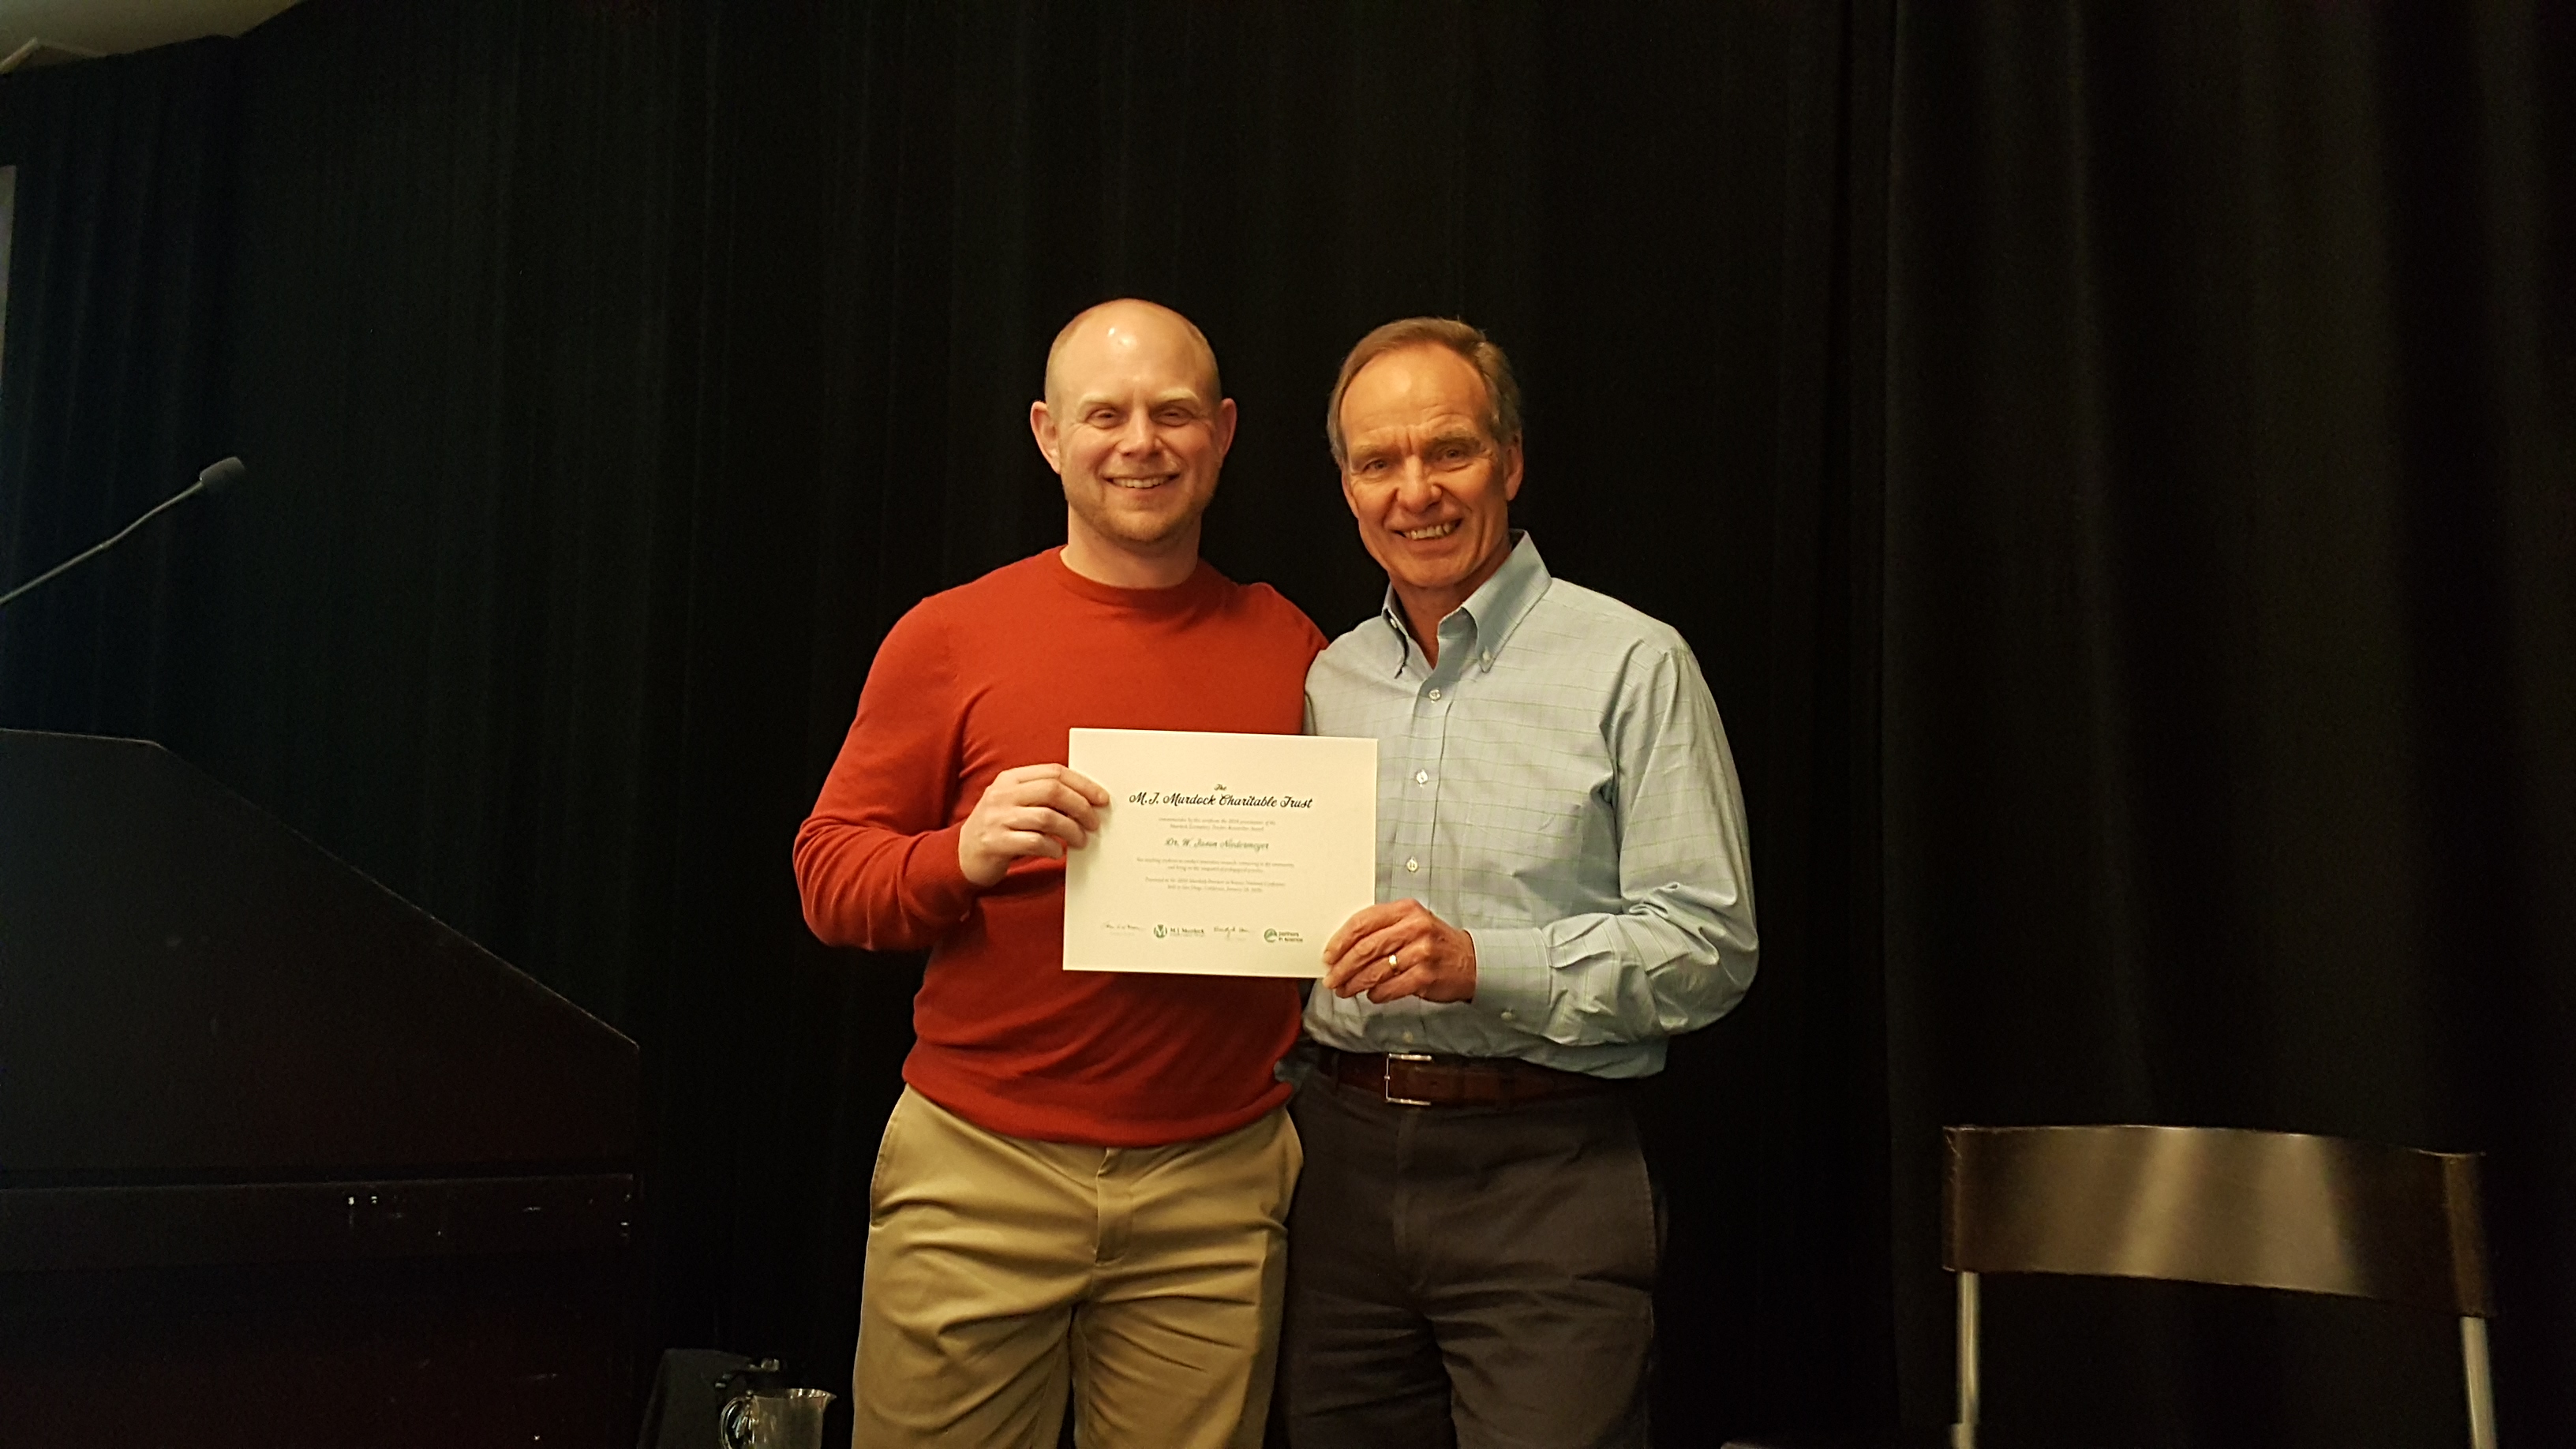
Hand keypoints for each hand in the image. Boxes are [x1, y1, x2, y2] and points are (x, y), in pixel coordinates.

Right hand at [957, 765, 1109, 886]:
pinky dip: (1053, 848)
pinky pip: (1034, 842)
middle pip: (1053, 791)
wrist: (962, 854)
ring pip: (1047, 817)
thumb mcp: (1015, 803)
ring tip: (1080, 841)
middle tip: (1094, 823)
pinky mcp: (995, 842)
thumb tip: (1087, 800)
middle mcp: (1002, 794)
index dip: (1083, 784)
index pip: (1054, 772)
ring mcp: (997, 817)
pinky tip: (1058, 853)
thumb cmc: (999, 827)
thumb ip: (1043, 796)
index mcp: (1010, 779)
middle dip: (1080, 807)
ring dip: (1071, 831)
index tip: (1101, 799)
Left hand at [1321, 900, 1476, 1003]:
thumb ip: (1383, 929)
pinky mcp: (1425, 976)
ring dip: (1354, 983)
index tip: (1328, 954)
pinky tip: (1371, 995)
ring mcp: (1421, 953)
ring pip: (1375, 970)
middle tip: (1331, 977)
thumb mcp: (1413, 923)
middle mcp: (1414, 928)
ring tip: (1344, 990)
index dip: (1340, 940)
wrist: (1471, 962)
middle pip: (1365, 948)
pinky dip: (1375, 994)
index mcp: (1406, 910)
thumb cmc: (1436, 943)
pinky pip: (1390, 988)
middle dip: (1342, 966)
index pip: (1363, 922)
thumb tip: (1344, 947)